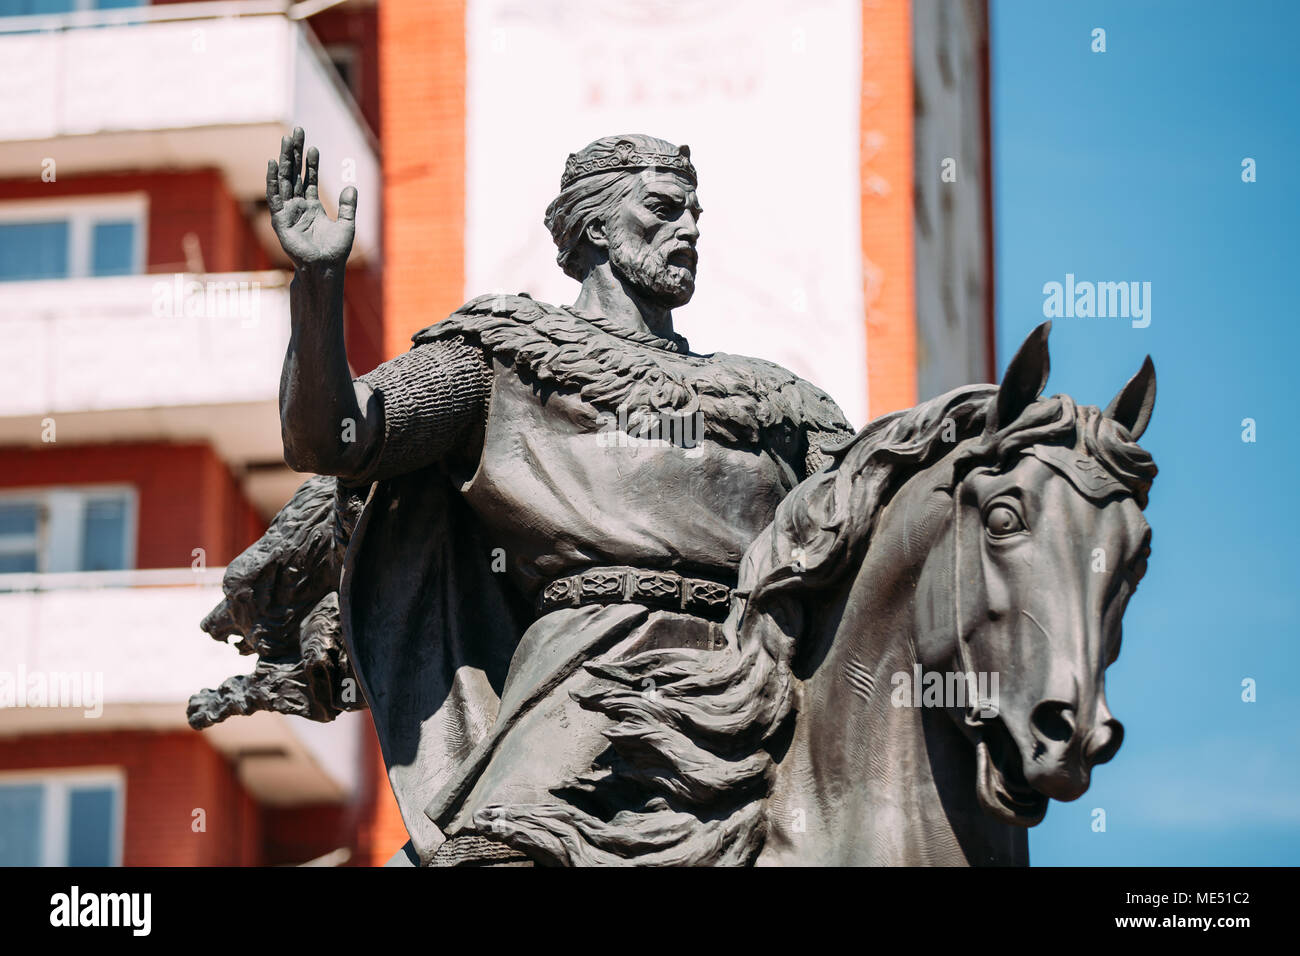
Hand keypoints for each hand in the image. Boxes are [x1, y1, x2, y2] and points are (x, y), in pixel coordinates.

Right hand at [266, 127, 356, 269]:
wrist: (325, 268)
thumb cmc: (335, 252)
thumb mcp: (346, 225)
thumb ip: (348, 206)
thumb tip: (351, 186)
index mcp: (311, 207)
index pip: (309, 179)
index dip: (311, 163)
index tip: (313, 147)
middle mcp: (297, 206)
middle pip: (294, 174)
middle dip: (294, 153)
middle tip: (296, 132)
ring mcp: (287, 212)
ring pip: (285, 180)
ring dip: (284, 159)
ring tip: (286, 140)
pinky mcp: (280, 219)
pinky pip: (275, 196)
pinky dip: (273, 179)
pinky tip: (273, 163)